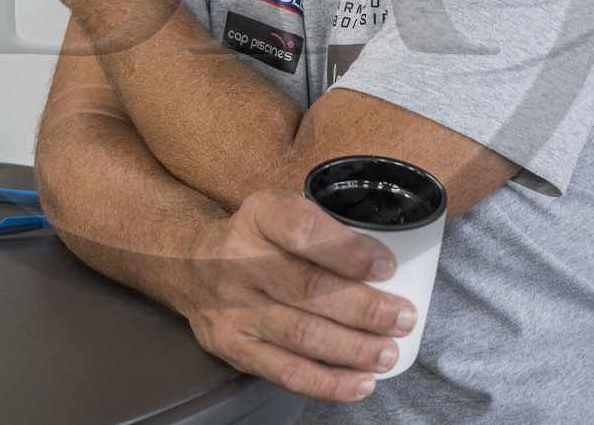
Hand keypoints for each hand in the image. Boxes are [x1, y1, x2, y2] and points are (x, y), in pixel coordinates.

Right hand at [179, 189, 413, 401]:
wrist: (192, 267)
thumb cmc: (256, 239)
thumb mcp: (283, 210)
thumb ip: (326, 228)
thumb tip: (390, 263)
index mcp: (259, 215)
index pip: (303, 232)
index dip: (349, 252)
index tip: (385, 267)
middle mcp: (239, 259)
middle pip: (309, 289)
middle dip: (365, 308)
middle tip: (402, 317)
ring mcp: (234, 307)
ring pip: (302, 334)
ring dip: (354, 349)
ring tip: (387, 353)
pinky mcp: (233, 346)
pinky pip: (286, 372)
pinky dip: (328, 382)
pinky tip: (359, 382)